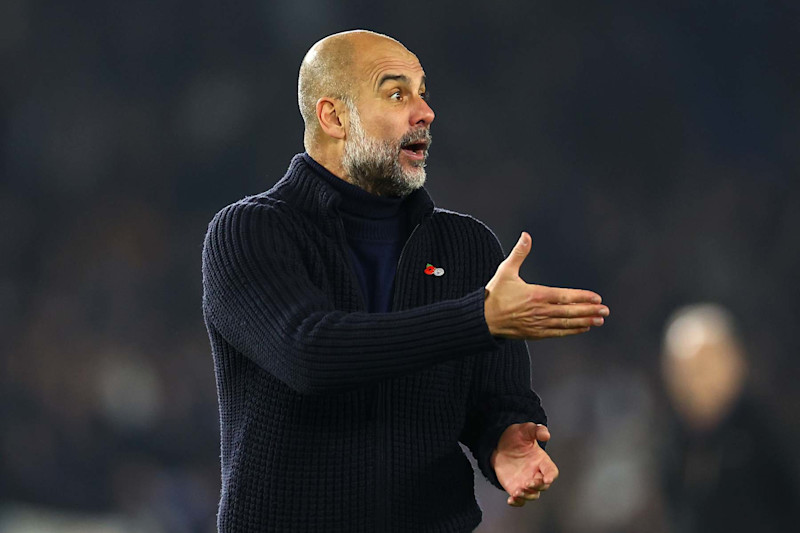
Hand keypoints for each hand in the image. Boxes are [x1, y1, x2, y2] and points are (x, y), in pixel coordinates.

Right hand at [484, 232, 608, 338]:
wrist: (483, 319)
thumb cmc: (495, 294)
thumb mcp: (505, 271)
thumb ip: (519, 253)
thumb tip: (526, 235)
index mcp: (535, 295)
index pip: (564, 297)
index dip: (582, 297)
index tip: (597, 298)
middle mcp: (540, 311)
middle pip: (570, 312)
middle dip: (589, 311)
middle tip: (605, 310)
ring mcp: (538, 324)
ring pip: (566, 323)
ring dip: (584, 321)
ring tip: (599, 320)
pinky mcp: (535, 333)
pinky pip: (558, 332)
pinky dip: (572, 330)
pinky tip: (583, 328)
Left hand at [491, 423, 557, 506]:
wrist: (498, 444)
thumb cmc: (515, 437)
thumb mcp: (525, 430)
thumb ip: (536, 430)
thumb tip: (546, 435)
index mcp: (541, 461)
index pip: (551, 471)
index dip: (551, 475)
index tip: (547, 478)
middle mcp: (536, 473)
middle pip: (543, 485)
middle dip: (537, 486)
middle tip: (527, 483)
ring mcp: (526, 482)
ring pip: (533, 495)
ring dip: (527, 495)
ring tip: (518, 491)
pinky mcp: (516, 488)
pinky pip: (520, 500)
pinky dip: (517, 502)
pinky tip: (511, 500)